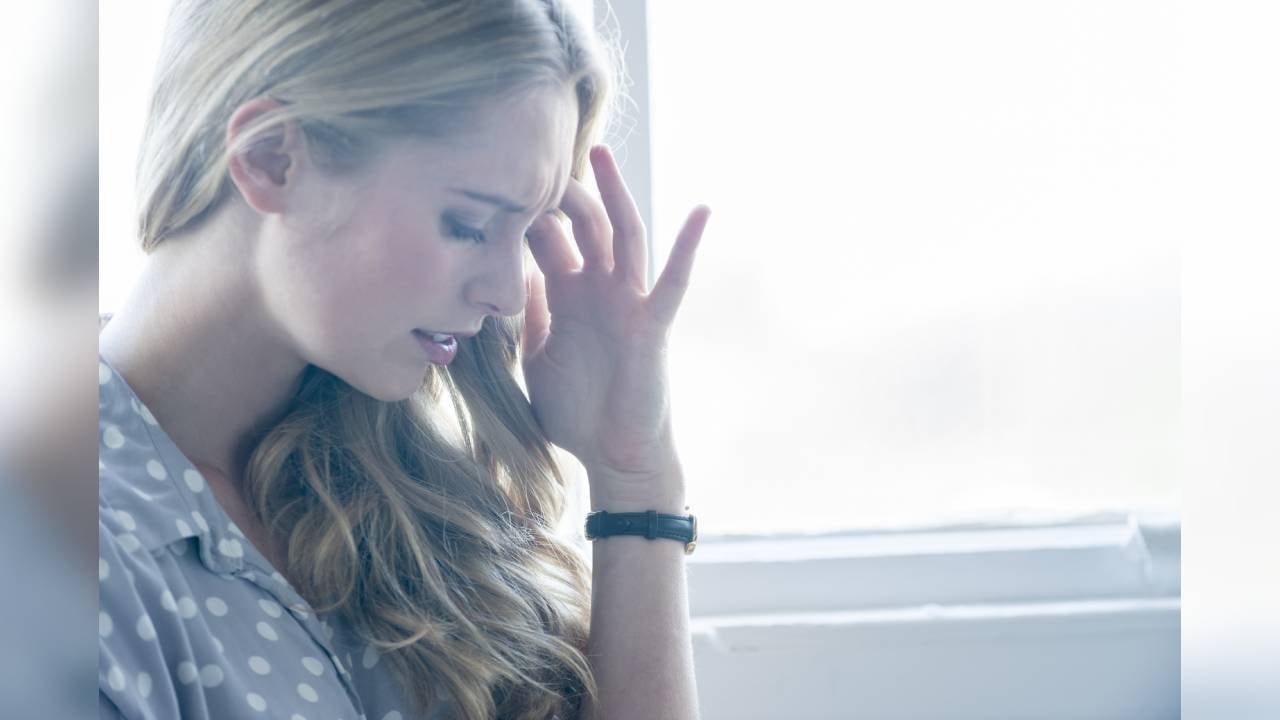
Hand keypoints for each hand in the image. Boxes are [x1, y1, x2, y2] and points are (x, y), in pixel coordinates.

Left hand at [521, 145, 709, 503]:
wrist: (612, 455)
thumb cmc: (578, 411)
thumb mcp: (538, 356)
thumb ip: (530, 316)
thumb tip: (514, 278)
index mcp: (569, 296)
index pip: (547, 240)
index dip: (527, 212)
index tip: (500, 180)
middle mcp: (600, 290)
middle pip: (583, 226)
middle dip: (564, 191)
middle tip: (540, 153)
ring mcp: (628, 302)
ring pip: (623, 236)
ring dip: (613, 195)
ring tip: (601, 155)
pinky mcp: (652, 323)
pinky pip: (672, 281)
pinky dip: (688, 246)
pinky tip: (701, 211)